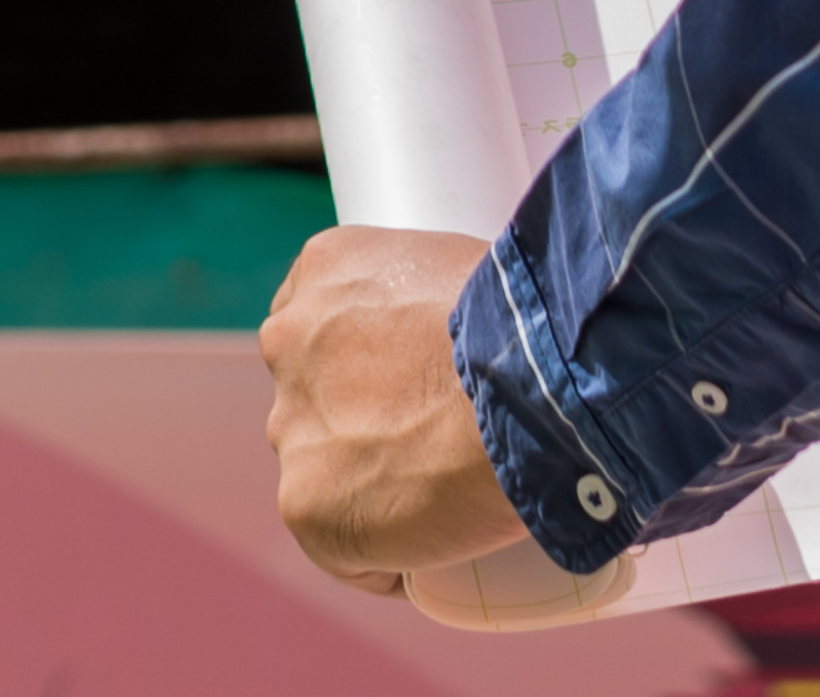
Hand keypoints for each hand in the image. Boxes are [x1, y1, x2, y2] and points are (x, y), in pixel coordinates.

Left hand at [260, 228, 528, 590]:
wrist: (530, 386)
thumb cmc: (521, 322)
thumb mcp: (458, 264)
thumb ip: (427, 294)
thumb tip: (454, 333)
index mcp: (325, 268)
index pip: (321, 321)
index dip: (362, 358)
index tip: (405, 384)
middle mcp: (289, 342)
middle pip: (315, 398)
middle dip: (359, 420)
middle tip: (432, 438)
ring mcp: (292, 429)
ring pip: (326, 473)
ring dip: (370, 486)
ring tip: (445, 492)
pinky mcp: (305, 508)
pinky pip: (348, 549)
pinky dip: (390, 554)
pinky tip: (441, 541)